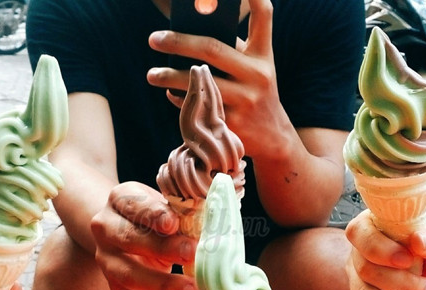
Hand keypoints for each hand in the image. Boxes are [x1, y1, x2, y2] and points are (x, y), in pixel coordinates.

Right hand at [91, 182, 206, 289]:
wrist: (131, 231)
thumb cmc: (159, 215)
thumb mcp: (168, 203)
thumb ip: (185, 210)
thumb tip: (215, 218)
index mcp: (119, 199)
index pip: (133, 204)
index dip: (153, 214)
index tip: (173, 223)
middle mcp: (106, 229)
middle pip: (128, 239)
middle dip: (161, 249)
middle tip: (192, 255)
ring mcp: (107, 260)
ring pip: (131, 276)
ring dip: (164, 287)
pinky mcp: (117, 287)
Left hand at [147, 0, 292, 159]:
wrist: (273, 138)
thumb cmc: (254, 92)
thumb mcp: (255, 67)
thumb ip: (232, 49)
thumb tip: (186, 31)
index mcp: (263, 55)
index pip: (263, 16)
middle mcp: (258, 74)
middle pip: (212, 49)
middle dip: (179, 42)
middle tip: (154, 39)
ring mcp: (246, 101)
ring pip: (198, 82)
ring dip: (170, 77)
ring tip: (152, 74)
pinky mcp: (232, 124)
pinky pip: (198, 107)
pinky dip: (180, 100)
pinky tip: (171, 94)